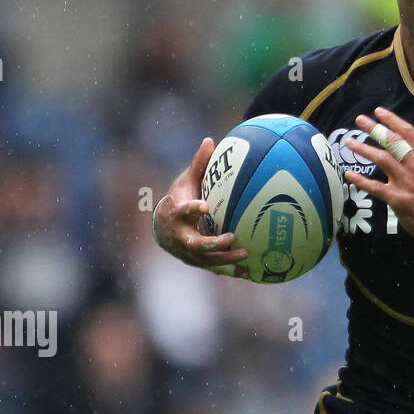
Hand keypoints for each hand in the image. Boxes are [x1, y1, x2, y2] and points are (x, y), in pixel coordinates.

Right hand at [152, 137, 251, 277]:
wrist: (163, 231)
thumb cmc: (178, 201)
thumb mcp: (185, 183)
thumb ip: (198, 165)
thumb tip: (210, 140)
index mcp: (177, 214)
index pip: (183, 211)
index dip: (192, 209)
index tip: (204, 206)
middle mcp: (180, 236)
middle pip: (195, 243)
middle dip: (213, 243)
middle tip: (232, 237)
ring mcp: (188, 253)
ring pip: (207, 260)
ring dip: (226, 260)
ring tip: (247, 254)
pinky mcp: (197, 263)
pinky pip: (215, 269)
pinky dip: (231, 272)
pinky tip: (250, 273)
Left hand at [342, 108, 413, 247]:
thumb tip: (407, 144)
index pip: (408, 132)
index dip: (392, 120)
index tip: (378, 112)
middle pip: (393, 142)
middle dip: (374, 128)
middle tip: (359, 120)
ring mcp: (408, 182)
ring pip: (382, 159)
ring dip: (363, 149)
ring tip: (349, 142)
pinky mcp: (399, 199)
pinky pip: (376, 187)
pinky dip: (361, 180)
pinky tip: (349, 174)